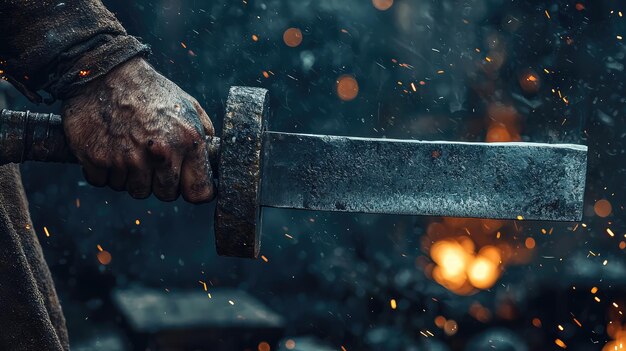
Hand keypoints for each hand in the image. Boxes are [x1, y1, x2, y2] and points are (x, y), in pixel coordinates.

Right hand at [62, 57, 214, 202]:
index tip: (187, 182)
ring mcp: (127, 159)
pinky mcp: (96, 159)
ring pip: (133, 190)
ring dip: (131, 175)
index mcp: (188, 141)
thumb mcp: (188, 105)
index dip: (193, 188)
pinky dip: (103, 169)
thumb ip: (205, 134)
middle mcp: (160, 153)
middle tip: (152, 157)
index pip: (199, 193)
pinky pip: (103, 181)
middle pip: (165, 194)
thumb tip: (213, 162)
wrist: (105, 70)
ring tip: (128, 145)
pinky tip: (107, 145)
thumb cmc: (151, 90)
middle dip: (160, 181)